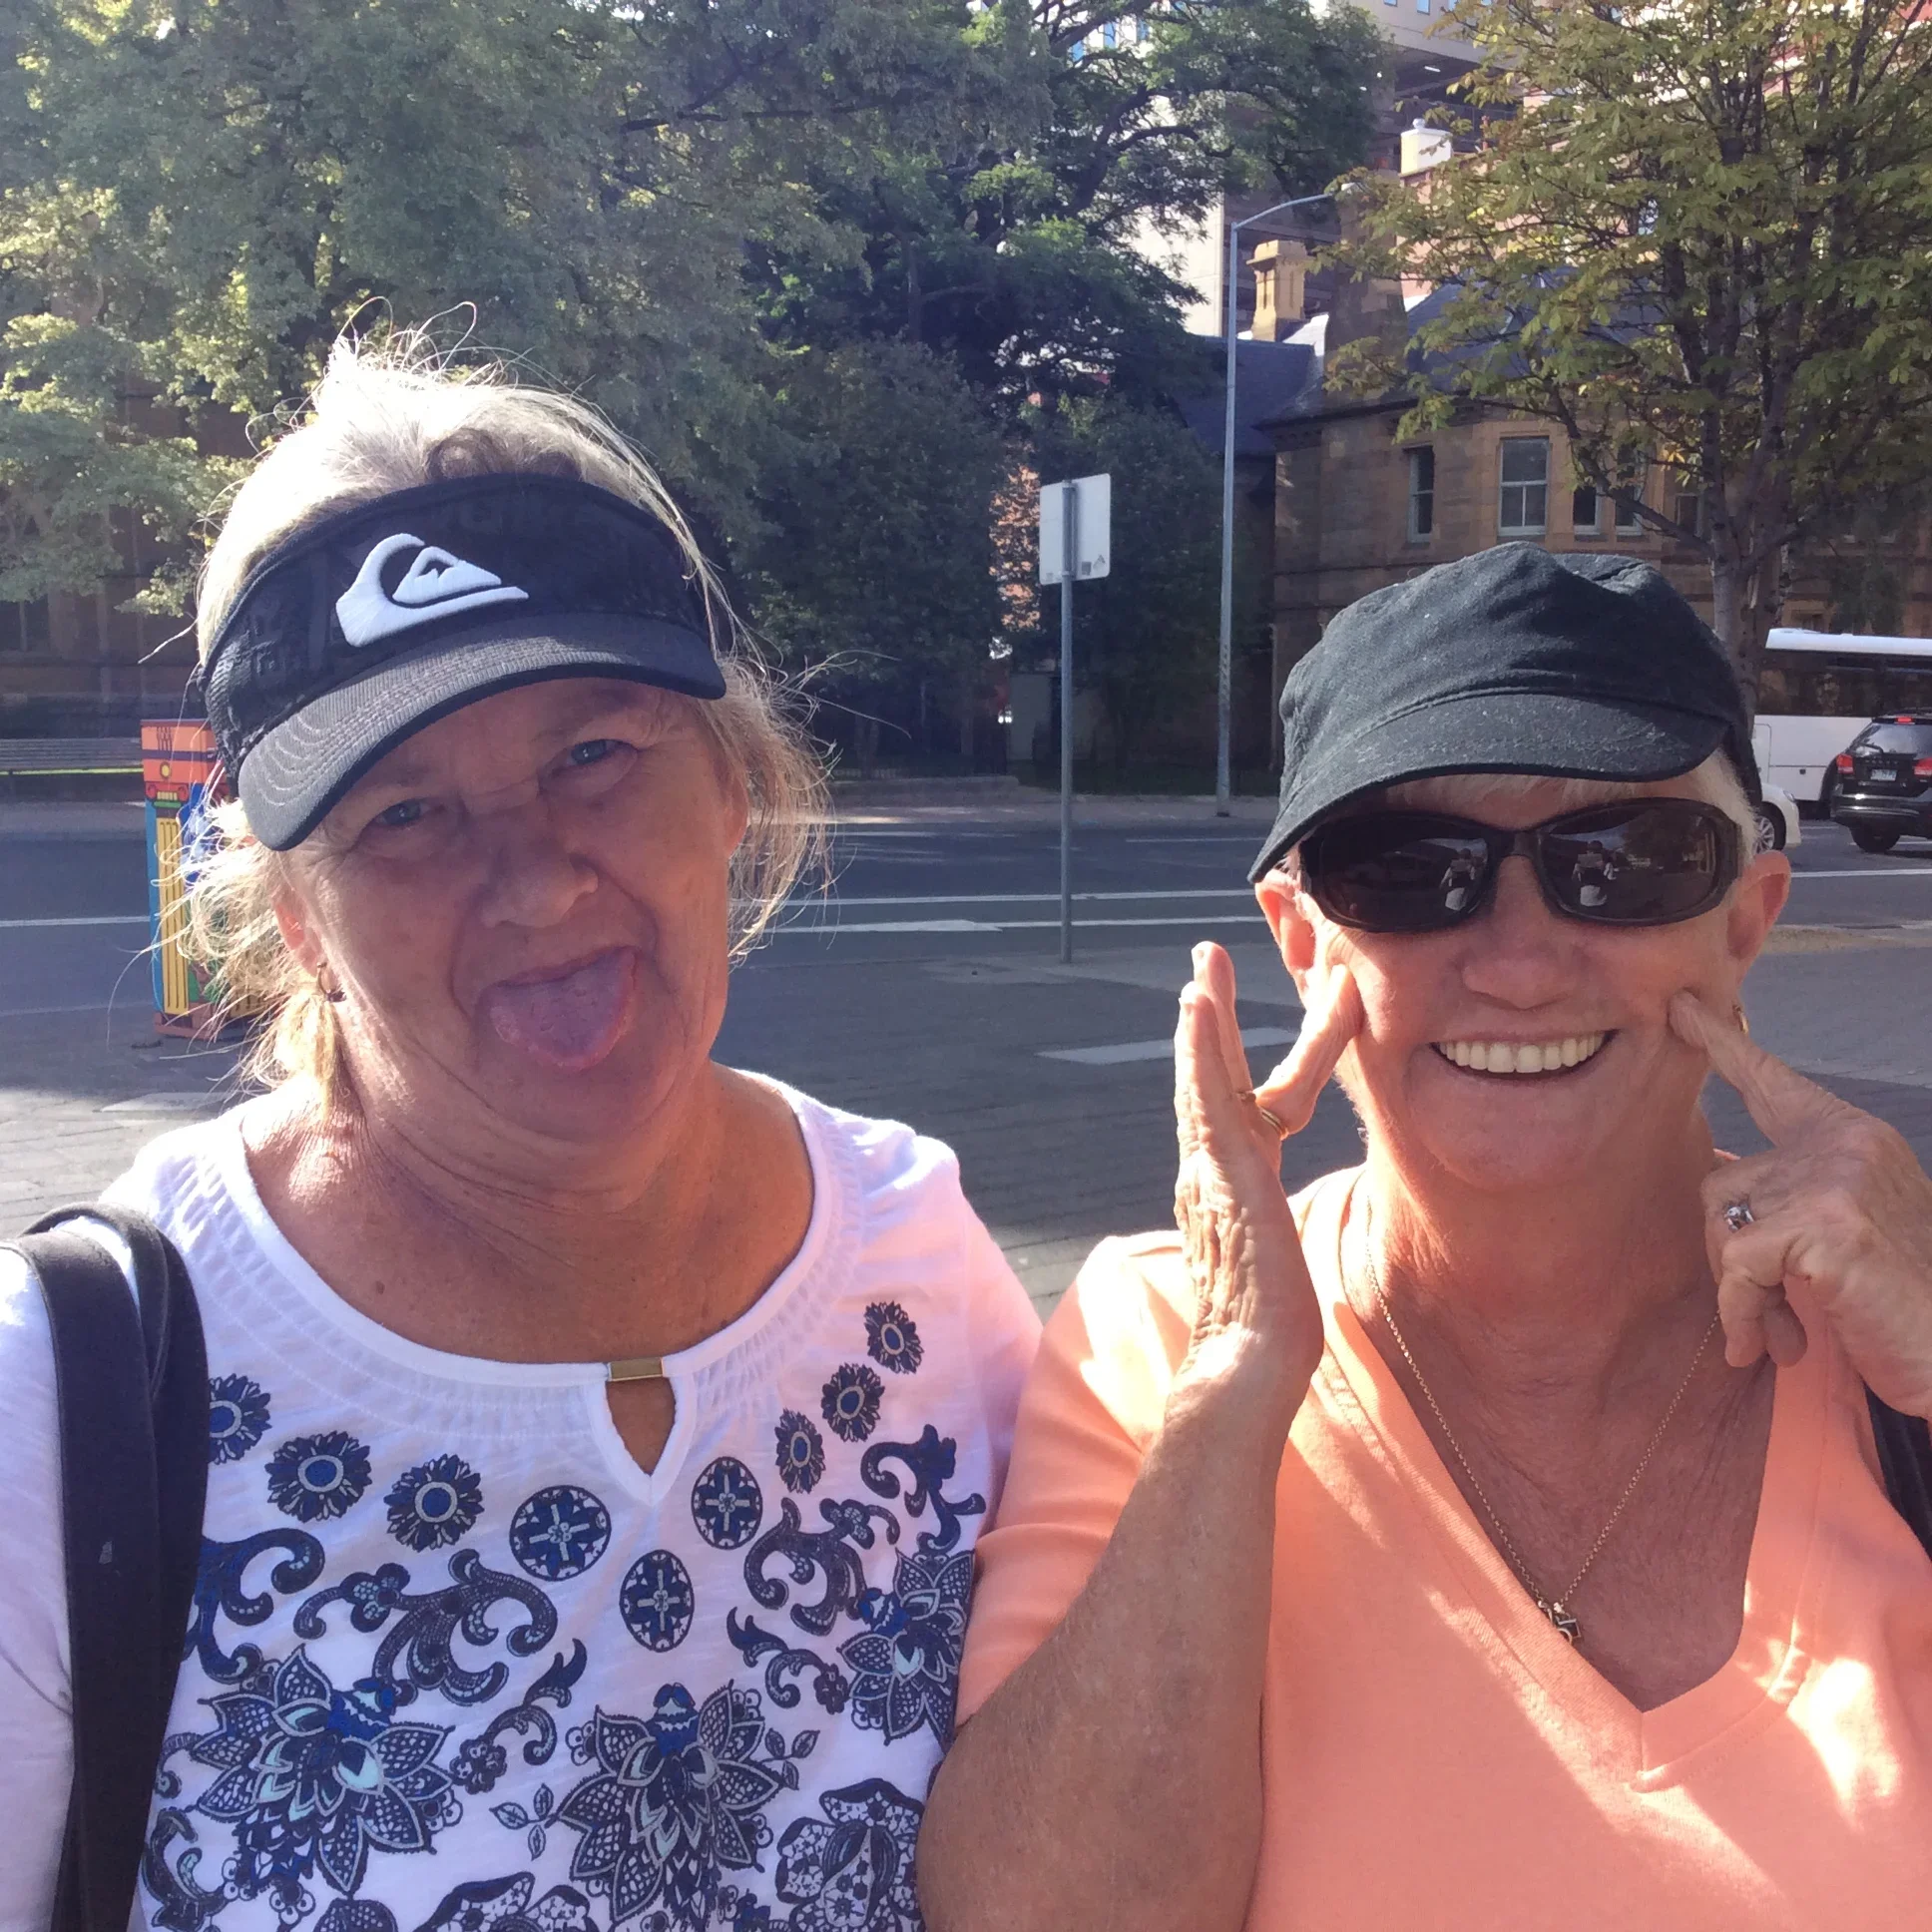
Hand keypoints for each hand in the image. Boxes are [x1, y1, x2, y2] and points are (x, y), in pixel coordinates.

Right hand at [1172, 944, 1362, 1405]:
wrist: (1250, 1365)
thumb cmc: (1268, 1328)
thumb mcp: (1279, 1255)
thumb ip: (1267, 1225)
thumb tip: (1273, 1229)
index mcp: (1229, 1183)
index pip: (1248, 1105)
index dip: (1254, 1059)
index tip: (1258, 1025)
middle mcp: (1211, 1168)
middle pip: (1214, 1076)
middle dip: (1214, 1017)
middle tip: (1208, 958)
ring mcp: (1213, 1167)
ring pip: (1207, 1075)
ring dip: (1206, 1014)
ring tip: (1203, 964)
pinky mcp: (1222, 1170)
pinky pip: (1207, 1096)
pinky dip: (1198, 1047)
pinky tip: (1195, 1004)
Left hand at [1671, 990, 1931, 1416]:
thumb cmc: (1898, 1304)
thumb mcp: (1844, 1232)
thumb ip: (1792, 1196)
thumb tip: (1721, 1180)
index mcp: (1853, 1137)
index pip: (1773, 1083)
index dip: (1723, 1045)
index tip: (1681, 1007)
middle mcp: (1846, 1142)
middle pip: (1720, 1182)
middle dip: (1728, 1254)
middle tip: (1765, 1312)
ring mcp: (1837, 1178)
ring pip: (1721, 1226)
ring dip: (1739, 1292)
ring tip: (1778, 1332)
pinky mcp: (1828, 1225)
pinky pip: (1737, 1264)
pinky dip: (1742, 1312)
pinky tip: (1768, 1344)